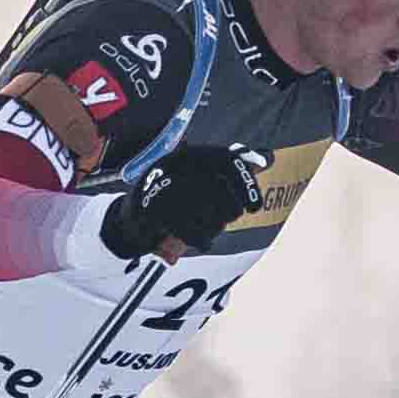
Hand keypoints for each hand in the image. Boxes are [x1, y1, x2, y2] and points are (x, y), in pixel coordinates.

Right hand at [100, 143, 260, 258]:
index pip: (225, 161)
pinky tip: (202, 242)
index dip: (245, 184)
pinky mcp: (150, 211)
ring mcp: (160, 187)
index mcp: (188, 154)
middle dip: (229, 210)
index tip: (254, 207)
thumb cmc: (173, 199)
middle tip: (229, 218)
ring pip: (205, 210)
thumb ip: (232, 170)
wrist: (130, 221)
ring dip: (214, 226)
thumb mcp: (200, 180)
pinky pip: (188, 229)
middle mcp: (173, 165)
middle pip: (218, 189)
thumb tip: (268, 158)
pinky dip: (200, 239)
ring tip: (208, 229)